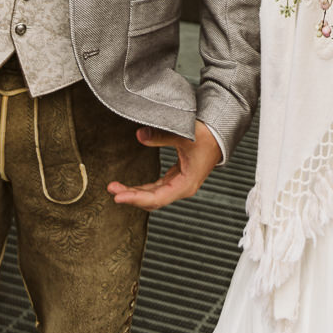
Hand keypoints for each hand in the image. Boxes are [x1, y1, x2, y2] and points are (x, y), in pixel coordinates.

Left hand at [107, 119, 221, 209]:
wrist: (220, 132)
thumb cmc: (208, 137)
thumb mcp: (184, 136)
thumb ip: (161, 136)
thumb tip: (140, 135)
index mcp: (185, 184)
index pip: (156, 197)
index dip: (135, 198)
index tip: (118, 196)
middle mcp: (181, 188)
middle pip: (152, 199)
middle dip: (131, 195)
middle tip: (112, 189)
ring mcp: (179, 183)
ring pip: (153, 194)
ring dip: (135, 192)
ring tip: (116, 188)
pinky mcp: (177, 177)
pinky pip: (157, 187)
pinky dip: (144, 188)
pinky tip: (132, 187)